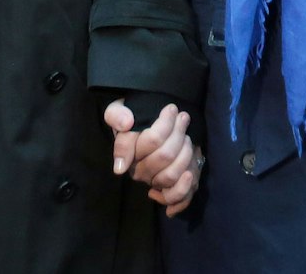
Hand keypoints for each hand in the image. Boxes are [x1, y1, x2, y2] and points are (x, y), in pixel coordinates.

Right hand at [105, 99, 201, 216]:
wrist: (153, 126)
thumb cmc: (135, 118)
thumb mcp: (120, 110)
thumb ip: (116, 114)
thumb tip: (126, 124)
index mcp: (127, 153)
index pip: (151, 140)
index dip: (165, 124)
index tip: (172, 109)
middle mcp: (139, 171)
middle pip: (164, 156)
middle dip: (178, 133)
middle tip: (183, 118)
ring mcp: (154, 181)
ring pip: (170, 175)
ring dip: (185, 152)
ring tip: (187, 136)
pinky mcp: (170, 188)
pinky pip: (174, 197)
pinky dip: (182, 189)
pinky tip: (189, 174)